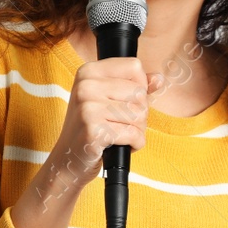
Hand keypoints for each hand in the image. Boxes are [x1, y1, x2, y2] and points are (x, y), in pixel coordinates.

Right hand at [40, 57, 164, 197]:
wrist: (68, 160)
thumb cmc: (90, 128)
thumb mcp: (108, 100)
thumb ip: (135, 86)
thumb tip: (159, 79)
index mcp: (88, 72)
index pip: (134, 67)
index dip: (138, 87)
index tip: (122, 101)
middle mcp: (85, 86)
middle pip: (140, 93)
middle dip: (139, 113)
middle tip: (118, 123)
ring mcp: (88, 108)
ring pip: (140, 115)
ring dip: (136, 130)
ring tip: (117, 134)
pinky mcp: (94, 130)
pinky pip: (134, 134)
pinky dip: (134, 144)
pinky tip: (117, 145)